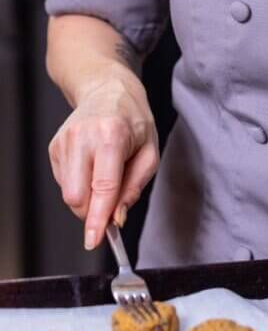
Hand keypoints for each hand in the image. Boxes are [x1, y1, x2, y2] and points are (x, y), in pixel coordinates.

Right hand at [48, 74, 158, 250]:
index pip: (102, 187)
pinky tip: (92, 167)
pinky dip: (80, 185)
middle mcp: (83, 137)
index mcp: (112, 135)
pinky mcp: (55, 147)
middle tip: (111, 208)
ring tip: (105, 175)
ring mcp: (65, 141)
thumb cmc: (133, 120)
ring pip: (68, 193)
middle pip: (78, 196)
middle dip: (93, 212)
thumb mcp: (150, 151)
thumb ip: (135, 186)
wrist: (107, 91)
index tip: (94, 240)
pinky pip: (64, 182)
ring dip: (87, 199)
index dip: (98, 218)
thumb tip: (117, 217)